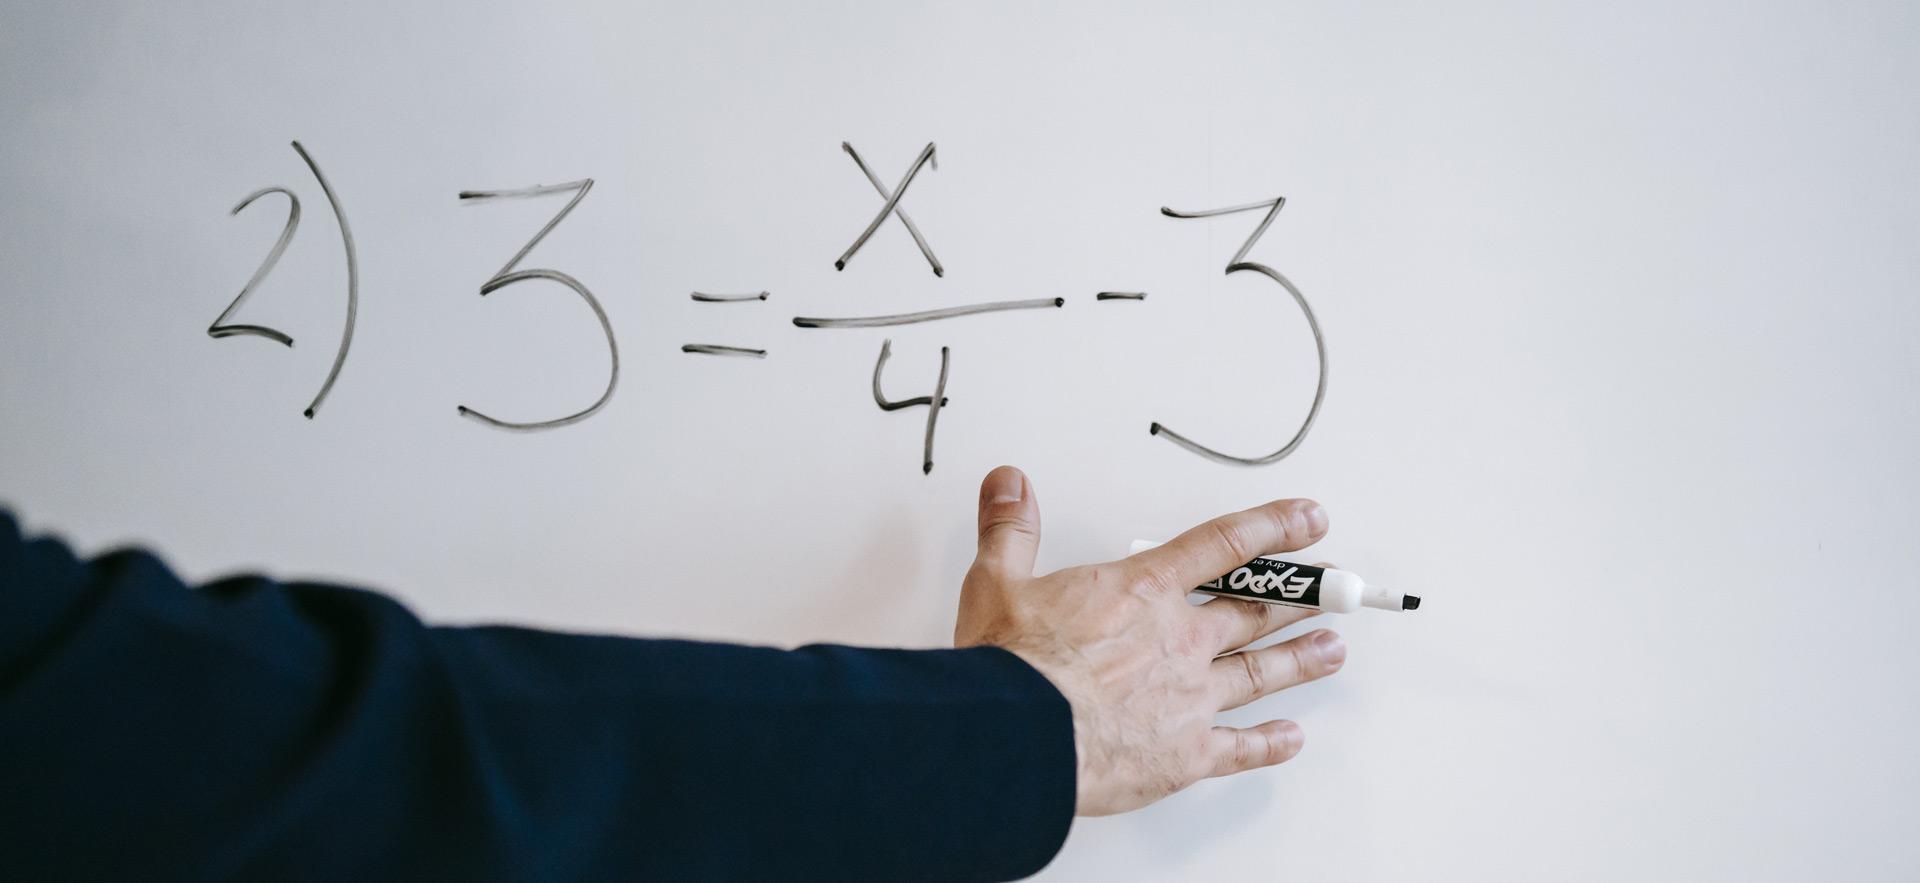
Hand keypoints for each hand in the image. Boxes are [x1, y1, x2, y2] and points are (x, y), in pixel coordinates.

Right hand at [954, 465, 1345, 815]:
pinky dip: (1269, 744)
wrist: (1020, 739)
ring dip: (1299, 659)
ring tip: (1332, 649)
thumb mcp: (996, 582)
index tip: (1310, 520)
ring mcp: (1191, 699)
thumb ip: (1010, 529)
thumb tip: (1008, 482)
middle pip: (1255, 610)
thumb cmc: (1014, 667)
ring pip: (1260, 672)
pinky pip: (1240, 748)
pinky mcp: (1186, 754)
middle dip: (1299, 596)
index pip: (1221, 546)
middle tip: (1335, 587)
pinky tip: (1291, 738)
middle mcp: (1180, 640)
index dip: (1272, 529)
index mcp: (1142, 591)